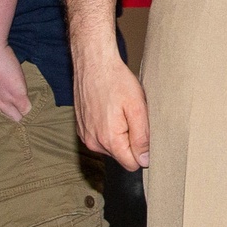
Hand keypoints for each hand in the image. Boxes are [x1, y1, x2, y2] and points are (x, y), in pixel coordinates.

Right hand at [73, 51, 149, 170]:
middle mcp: (93, 142)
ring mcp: (85, 135)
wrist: (94, 62)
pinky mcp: (82, 127)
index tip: (145, 132)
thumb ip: (142, 137)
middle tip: (132, 115)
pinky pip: (100, 136)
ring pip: (111, 146)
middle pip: (121, 155)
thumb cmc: (116, 81)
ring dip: (119, 133)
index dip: (143, 151)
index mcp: (109, 140)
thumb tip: (145, 160)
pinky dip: (108, 126)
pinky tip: (110, 109)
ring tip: (120, 110)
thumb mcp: (137, 108)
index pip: (132, 164)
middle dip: (131, 139)